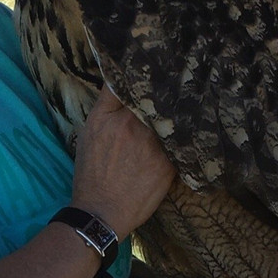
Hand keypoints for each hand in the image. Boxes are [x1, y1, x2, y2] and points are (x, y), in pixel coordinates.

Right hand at [70, 85, 175, 235]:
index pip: (133, 82)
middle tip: (177, 80)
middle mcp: (134, 126)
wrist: (101, 212)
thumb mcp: (89, 131)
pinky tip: (187, 134)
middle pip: (158, 97)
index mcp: (112, 116)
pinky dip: (184, 136)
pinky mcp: (169, 165)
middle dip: (167, 88)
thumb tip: (120, 74)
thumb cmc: (92, 172)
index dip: (145, 71)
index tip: (158, 64)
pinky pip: (182, 142)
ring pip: (173, 118)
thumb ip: (107, 102)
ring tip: (186, 106)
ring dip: (179, 112)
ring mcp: (154, 145)